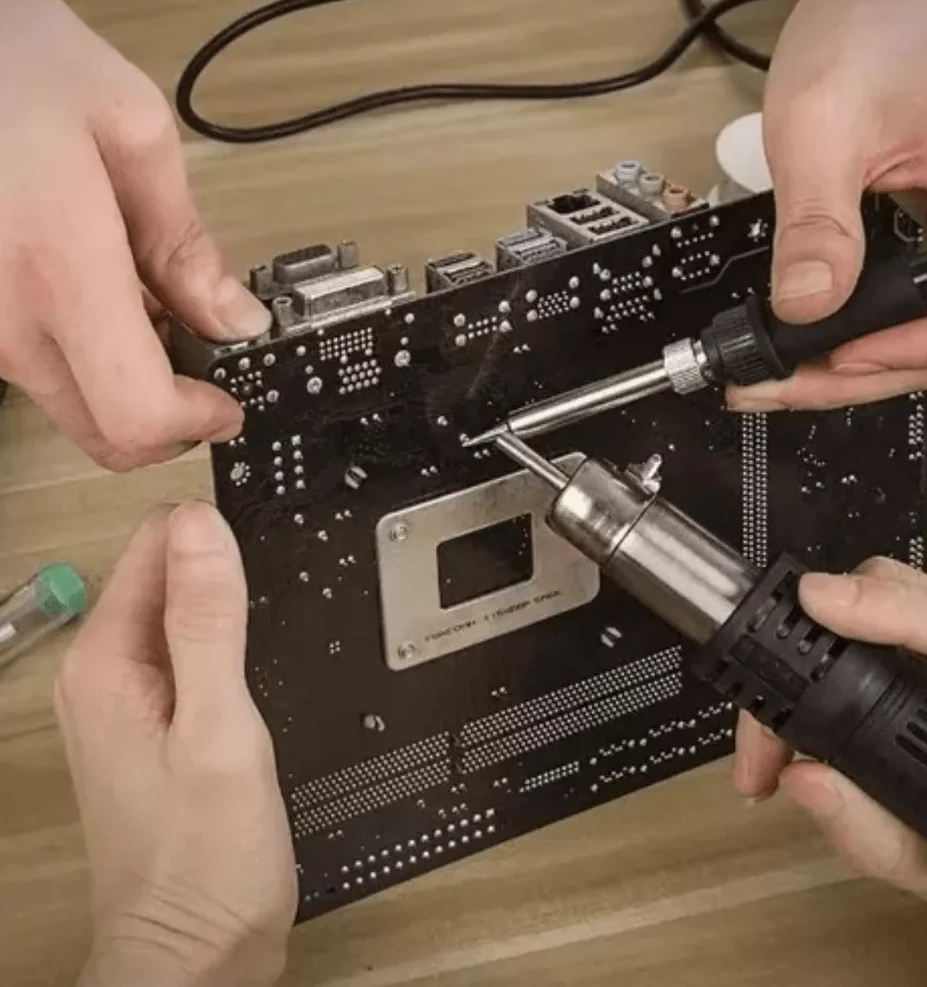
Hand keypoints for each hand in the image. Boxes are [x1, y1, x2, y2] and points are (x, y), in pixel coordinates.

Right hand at [0, 0, 269, 468]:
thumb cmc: (1, 54)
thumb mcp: (125, 121)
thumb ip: (183, 237)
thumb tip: (233, 317)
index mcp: (60, 264)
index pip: (136, 413)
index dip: (194, 426)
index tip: (228, 403)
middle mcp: (2, 312)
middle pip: (98, 430)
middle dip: (164, 416)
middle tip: (199, 358)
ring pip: (61, 397)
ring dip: (117, 377)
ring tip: (143, 296)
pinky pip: (22, 359)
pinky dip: (70, 346)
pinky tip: (86, 280)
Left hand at [54, 502, 295, 986]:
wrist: (199, 955)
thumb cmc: (206, 858)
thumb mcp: (219, 729)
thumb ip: (209, 622)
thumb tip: (201, 522)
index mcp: (106, 663)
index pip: (156, 541)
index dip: (217, 532)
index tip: (271, 546)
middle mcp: (103, 673)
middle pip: (167, 570)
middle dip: (226, 567)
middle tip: (284, 593)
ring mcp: (127, 699)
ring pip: (184, 607)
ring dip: (232, 603)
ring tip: (280, 624)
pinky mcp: (156, 722)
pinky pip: (192, 648)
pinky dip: (231, 641)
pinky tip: (264, 663)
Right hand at [732, 557, 926, 953]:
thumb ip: (887, 841)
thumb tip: (801, 778)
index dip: (896, 610)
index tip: (818, 603)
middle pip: (923, 597)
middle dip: (825, 635)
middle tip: (764, 723)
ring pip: (901, 599)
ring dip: (823, 643)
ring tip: (773, 736)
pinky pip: (902, 623)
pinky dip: (843, 652)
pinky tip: (811, 706)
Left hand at [733, 0, 926, 412]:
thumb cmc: (871, 26)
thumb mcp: (823, 128)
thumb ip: (817, 224)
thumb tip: (804, 311)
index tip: (845, 347)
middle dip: (867, 368)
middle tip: (779, 378)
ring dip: (853, 355)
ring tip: (775, 365)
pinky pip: (910, 296)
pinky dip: (855, 320)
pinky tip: (802, 328)